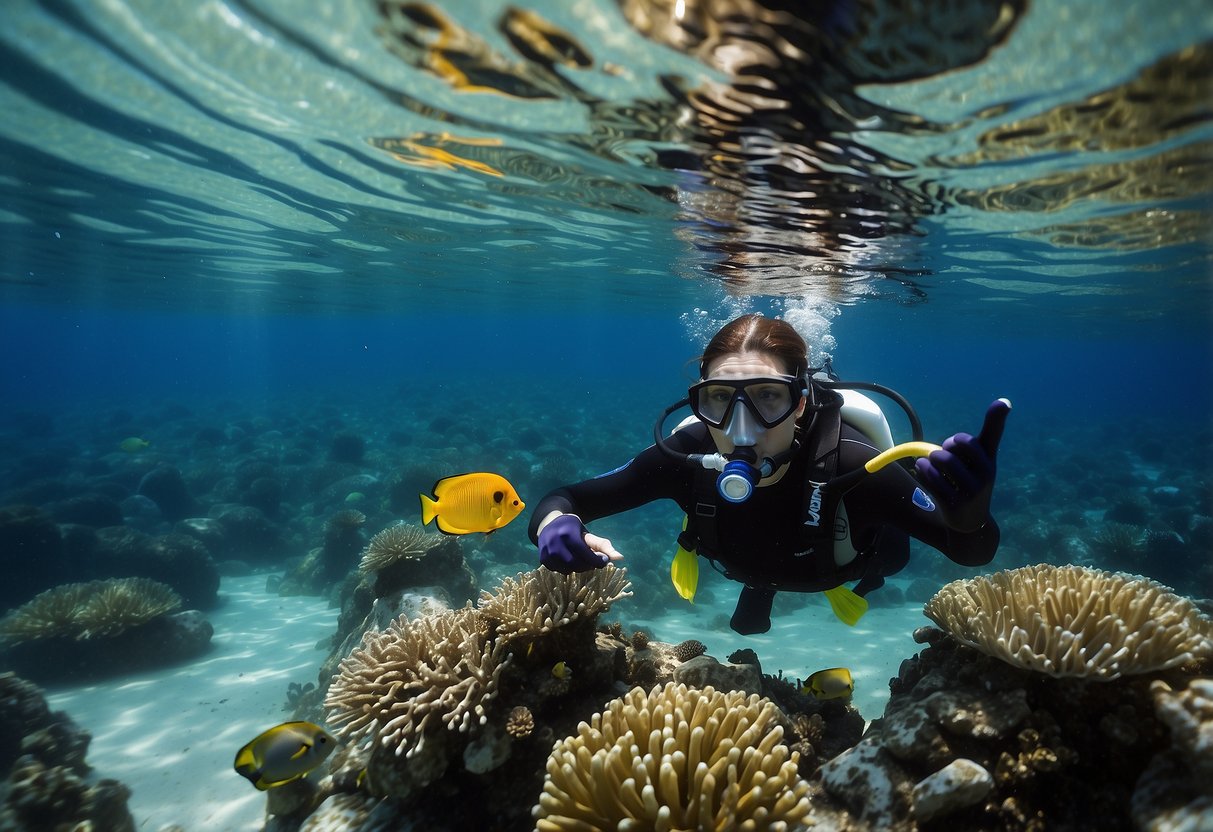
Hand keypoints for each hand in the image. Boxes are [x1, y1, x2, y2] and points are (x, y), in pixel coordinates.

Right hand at [537, 514, 622, 572]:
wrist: (549, 523)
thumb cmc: (573, 529)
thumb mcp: (587, 533)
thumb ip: (603, 545)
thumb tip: (620, 558)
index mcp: (567, 533)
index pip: (584, 553)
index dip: (596, 560)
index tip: (604, 561)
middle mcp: (554, 541)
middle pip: (575, 564)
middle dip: (587, 565)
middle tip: (592, 561)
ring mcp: (546, 550)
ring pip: (567, 570)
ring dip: (577, 568)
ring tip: (580, 559)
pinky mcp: (542, 558)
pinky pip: (559, 571)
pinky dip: (567, 569)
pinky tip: (569, 560)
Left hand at [914, 399, 1010, 532]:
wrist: (970, 523)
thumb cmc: (973, 481)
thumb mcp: (983, 459)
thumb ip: (988, 432)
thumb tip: (1004, 401)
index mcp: (990, 461)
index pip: (987, 437)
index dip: (986, 424)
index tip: (995, 410)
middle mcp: (985, 476)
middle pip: (957, 445)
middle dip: (946, 446)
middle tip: (944, 454)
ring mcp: (971, 491)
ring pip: (941, 460)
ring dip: (930, 459)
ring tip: (931, 463)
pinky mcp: (954, 504)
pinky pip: (931, 477)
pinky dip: (922, 470)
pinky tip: (922, 470)